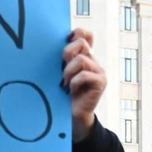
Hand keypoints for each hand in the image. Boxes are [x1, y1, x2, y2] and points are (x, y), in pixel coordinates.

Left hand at [63, 27, 105, 142]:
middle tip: (61, 70)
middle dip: (67, 54)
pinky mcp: (101, 82)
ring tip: (64, 83)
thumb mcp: (59, 73)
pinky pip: (85, 74)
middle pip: (81, 43)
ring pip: (81, 59)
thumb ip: (61, 60)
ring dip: (68, 71)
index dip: (76, 34)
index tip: (65, 43)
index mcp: (83, 56)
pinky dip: (74, 82)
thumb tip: (50, 44)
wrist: (71, 116)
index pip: (85, 35)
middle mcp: (93, 61)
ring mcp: (98, 71)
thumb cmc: (62, 94)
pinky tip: (71, 90)